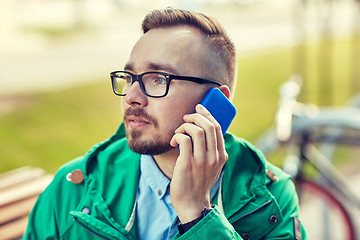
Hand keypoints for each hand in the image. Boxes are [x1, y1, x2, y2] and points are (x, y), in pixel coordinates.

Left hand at [169, 104, 227, 222]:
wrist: (192, 203)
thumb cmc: (198, 182)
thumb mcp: (212, 166)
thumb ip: (211, 150)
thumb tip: (202, 129)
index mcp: (221, 156)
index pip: (217, 128)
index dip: (207, 114)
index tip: (199, 108)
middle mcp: (214, 157)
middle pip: (209, 126)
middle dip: (195, 116)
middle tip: (186, 118)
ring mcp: (201, 161)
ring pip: (196, 131)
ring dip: (184, 126)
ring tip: (178, 132)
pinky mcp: (187, 164)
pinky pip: (183, 140)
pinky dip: (177, 136)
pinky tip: (173, 142)